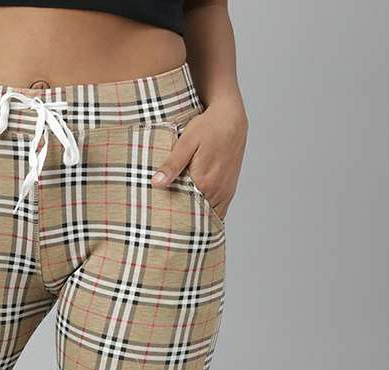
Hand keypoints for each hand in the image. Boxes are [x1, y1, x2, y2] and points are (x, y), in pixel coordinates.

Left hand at [151, 96, 247, 222]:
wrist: (231, 117)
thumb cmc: (208, 126)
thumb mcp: (186, 141)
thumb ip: (172, 164)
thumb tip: (157, 183)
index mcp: (204, 182)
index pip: (186, 212)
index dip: (173, 221)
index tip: (159, 228)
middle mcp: (217, 191)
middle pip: (197, 217)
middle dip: (183, 225)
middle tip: (166, 233)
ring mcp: (225, 192)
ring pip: (209, 217)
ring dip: (196, 223)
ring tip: (179, 230)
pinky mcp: (229, 189)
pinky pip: (219, 212)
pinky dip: (208, 218)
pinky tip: (196, 220)